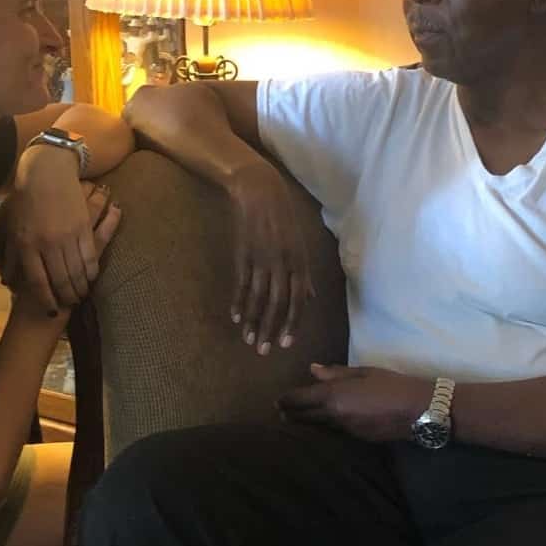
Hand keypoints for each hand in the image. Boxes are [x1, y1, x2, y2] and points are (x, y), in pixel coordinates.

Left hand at [0, 166, 120, 314]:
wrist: (46, 174)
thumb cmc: (26, 202)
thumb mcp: (14, 230)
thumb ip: (13, 258)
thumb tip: (9, 284)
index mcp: (27, 245)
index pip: (38, 282)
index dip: (47, 300)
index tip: (53, 311)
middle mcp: (47, 244)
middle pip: (60, 281)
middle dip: (67, 297)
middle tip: (71, 304)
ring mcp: (67, 236)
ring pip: (77, 272)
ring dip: (81, 287)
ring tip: (82, 294)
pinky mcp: (83, 227)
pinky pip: (91, 257)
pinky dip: (92, 272)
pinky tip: (91, 277)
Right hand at [227, 161, 314, 354]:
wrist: (261, 194)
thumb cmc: (284, 220)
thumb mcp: (300, 245)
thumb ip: (304, 274)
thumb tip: (310, 298)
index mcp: (299, 263)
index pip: (297, 301)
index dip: (291, 324)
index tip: (285, 344)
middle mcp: (282, 264)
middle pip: (277, 304)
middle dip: (270, 329)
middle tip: (263, 351)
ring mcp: (261, 260)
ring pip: (257, 297)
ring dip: (252, 321)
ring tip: (247, 340)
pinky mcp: (243, 255)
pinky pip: (241, 284)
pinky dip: (238, 302)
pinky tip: (235, 318)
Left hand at [277, 364, 434, 442]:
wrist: (419, 410)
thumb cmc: (392, 384)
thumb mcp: (364, 372)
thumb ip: (336, 373)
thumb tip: (313, 370)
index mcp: (334, 396)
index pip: (300, 400)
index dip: (286, 400)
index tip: (277, 401)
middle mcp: (335, 417)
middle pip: (305, 417)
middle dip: (291, 415)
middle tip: (280, 414)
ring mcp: (345, 431)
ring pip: (319, 426)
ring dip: (307, 423)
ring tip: (295, 419)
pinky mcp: (357, 440)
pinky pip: (334, 432)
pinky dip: (325, 427)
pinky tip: (324, 424)